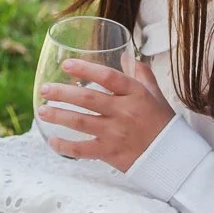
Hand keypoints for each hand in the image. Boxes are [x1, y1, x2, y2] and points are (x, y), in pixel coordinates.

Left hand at [38, 59, 172, 170]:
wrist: (172, 157)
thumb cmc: (162, 123)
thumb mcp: (155, 95)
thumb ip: (141, 74)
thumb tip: (125, 55)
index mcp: (135, 94)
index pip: (108, 77)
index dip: (85, 70)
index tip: (67, 65)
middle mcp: (124, 112)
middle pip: (88, 99)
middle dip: (62, 93)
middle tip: (45, 89)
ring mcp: (116, 133)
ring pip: (80, 122)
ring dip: (58, 115)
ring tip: (42, 111)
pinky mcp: (110, 153)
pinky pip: (82, 150)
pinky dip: (65, 146)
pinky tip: (52, 141)